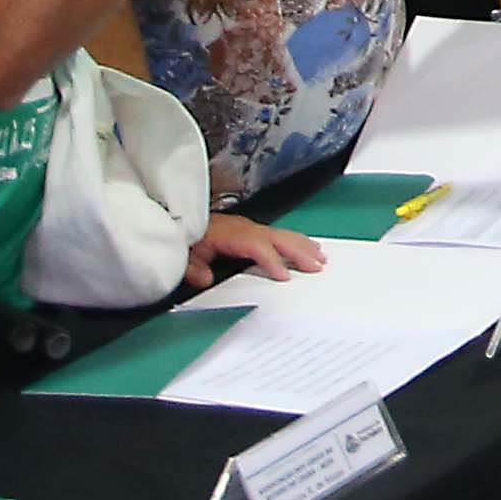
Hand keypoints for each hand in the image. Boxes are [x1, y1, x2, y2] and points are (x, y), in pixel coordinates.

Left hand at [182, 212, 324, 290]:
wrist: (180, 221)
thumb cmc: (186, 238)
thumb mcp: (185, 252)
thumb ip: (193, 267)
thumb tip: (205, 279)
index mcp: (229, 233)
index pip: (255, 245)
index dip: (271, 260)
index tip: (284, 276)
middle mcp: (243, 228)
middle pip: (276, 237)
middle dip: (298, 251)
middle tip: (317, 265)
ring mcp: (250, 227)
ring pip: (281, 234)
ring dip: (302, 245)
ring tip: (320, 257)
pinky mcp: (252, 230)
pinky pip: (279, 234)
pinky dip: (297, 240)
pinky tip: (307, 246)